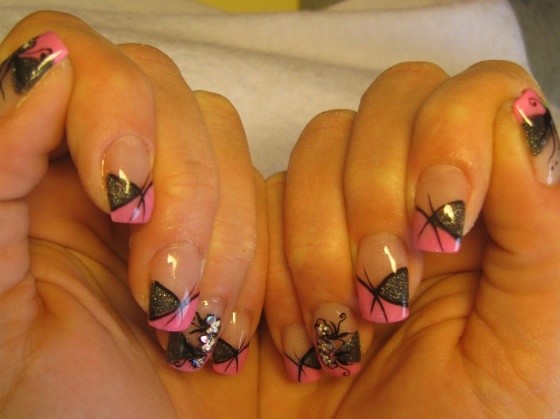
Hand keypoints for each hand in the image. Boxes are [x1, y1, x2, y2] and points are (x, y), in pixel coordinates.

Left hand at [0, 12, 265, 416]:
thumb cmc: (52, 413)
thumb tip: (44, 63)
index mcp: (31, 177)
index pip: (73, 59)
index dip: (113, 107)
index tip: (123, 197)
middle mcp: (103, 170)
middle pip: (163, 89)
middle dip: (181, 190)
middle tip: (162, 288)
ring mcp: (173, 195)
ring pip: (223, 136)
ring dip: (223, 234)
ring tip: (193, 323)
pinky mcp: (231, 228)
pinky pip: (271, 192)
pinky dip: (261, 259)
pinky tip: (226, 326)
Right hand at [262, 61, 559, 415]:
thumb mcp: (521, 350)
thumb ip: (542, 236)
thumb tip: (522, 125)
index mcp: (487, 214)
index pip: (477, 95)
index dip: (451, 132)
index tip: (438, 220)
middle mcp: (412, 194)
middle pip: (395, 97)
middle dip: (378, 187)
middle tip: (387, 282)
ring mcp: (339, 208)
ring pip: (321, 141)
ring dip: (322, 241)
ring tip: (340, 331)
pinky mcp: (275, 233)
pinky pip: (261, 196)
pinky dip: (272, 268)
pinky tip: (294, 339)